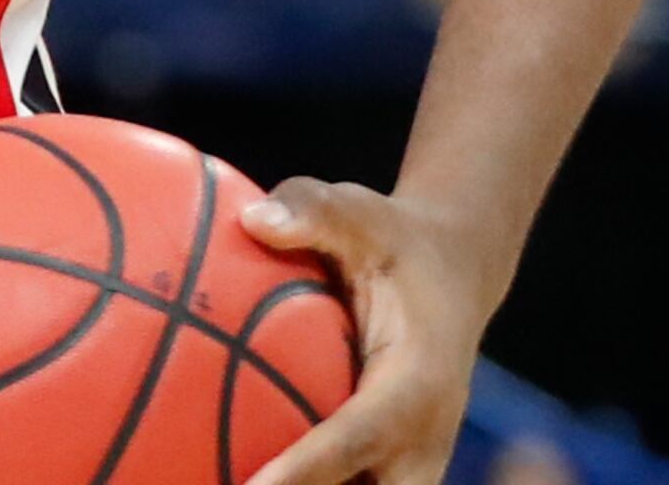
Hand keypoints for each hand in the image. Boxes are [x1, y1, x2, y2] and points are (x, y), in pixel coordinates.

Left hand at [238, 178, 490, 484]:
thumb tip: (252, 219)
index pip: (357, 438)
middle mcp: (421, 438)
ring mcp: (412, 462)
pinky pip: (348, 484)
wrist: (457, 272)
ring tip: (211, 480)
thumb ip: (312, 210)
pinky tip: (217, 469)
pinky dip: (296, 482)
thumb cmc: (394, 239)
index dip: (306, 470)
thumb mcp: (363, 210)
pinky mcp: (393, 467)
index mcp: (417, 384)